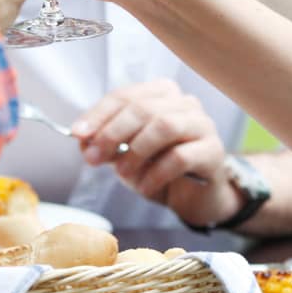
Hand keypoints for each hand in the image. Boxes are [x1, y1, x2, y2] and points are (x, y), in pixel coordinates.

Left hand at [69, 80, 241, 226]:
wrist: (196, 198)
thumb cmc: (160, 169)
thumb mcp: (125, 155)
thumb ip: (106, 144)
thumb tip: (81, 138)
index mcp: (161, 94)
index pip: (125, 96)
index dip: (98, 115)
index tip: (78, 134)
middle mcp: (185, 103)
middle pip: (143, 108)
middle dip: (112, 133)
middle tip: (94, 158)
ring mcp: (202, 125)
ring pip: (164, 126)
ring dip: (136, 151)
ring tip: (123, 174)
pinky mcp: (213, 151)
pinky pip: (181, 157)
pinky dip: (156, 173)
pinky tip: (145, 188)